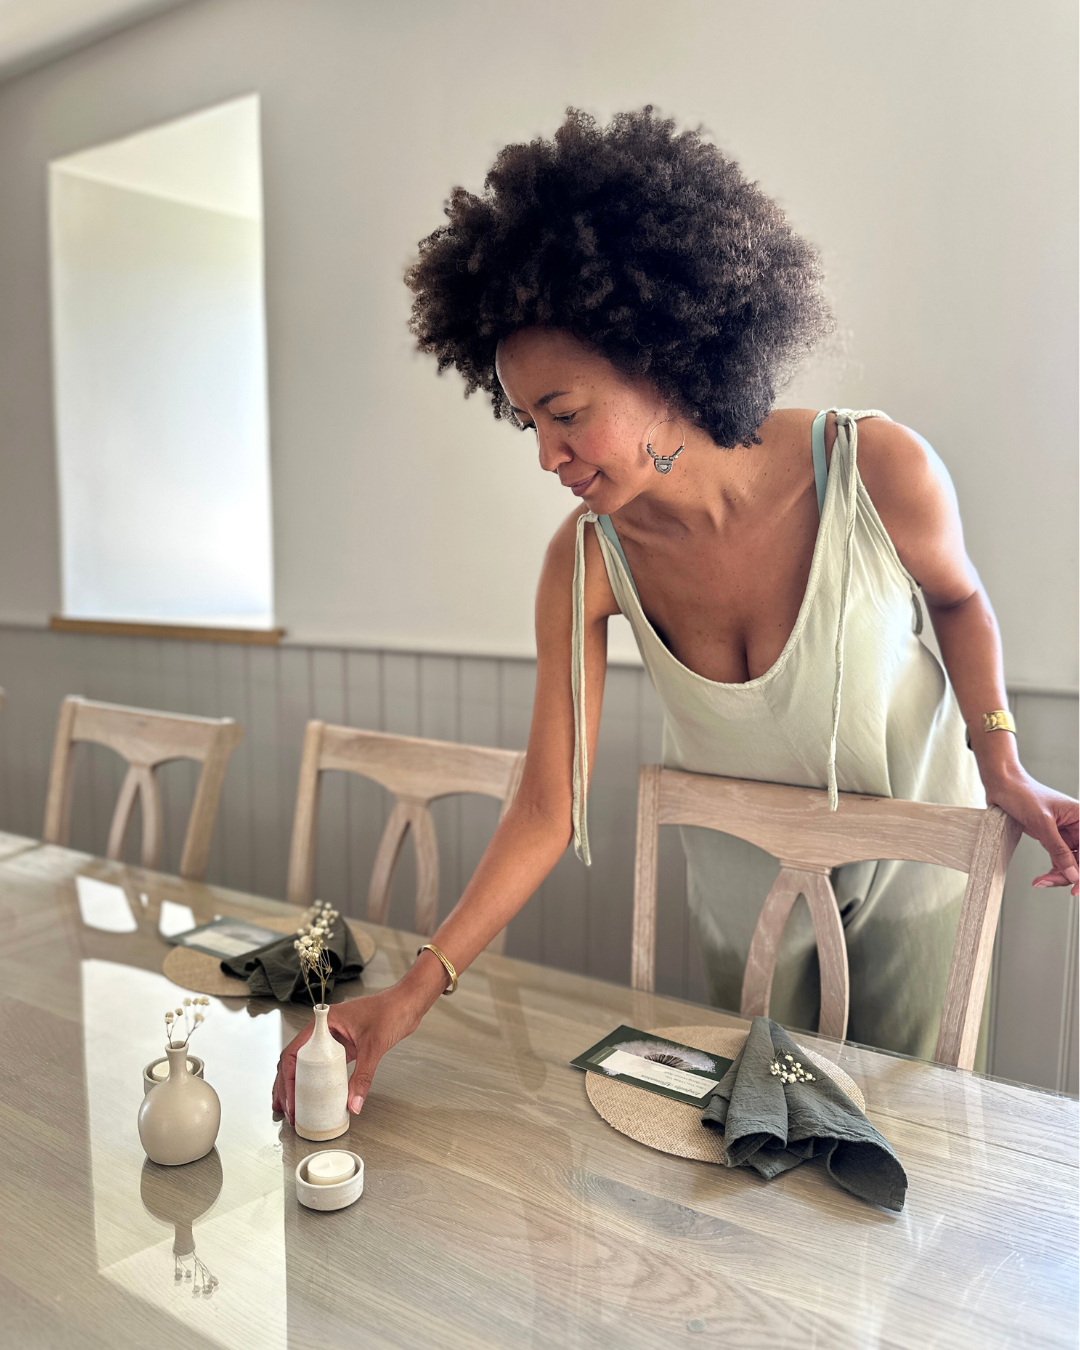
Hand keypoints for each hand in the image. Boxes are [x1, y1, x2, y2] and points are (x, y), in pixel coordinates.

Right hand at [271, 987, 419, 1123]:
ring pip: (306, 1064)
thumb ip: (363, 1077)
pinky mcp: (344, 1046)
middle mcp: (324, 1029)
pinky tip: (315, 1096)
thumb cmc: (391, 1010)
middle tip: (287, 1110)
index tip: (291, 1100)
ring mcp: (333, 1038)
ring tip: (292, 1107)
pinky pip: (324, 1066)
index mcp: (324, 1022)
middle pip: (295, 1060)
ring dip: (297, 1085)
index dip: (288, 1080)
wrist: (408, 1003)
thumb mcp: (374, 1046)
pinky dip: (317, 1081)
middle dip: (286, 1086)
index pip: (295, 1053)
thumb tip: (354, 1103)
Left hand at [984, 767, 1078, 896]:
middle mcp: (1077, 826)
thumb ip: (1058, 849)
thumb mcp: (1041, 823)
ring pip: (1069, 863)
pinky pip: (1058, 859)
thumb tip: (1074, 874)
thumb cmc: (1022, 794)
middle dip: (1067, 875)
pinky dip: (1052, 870)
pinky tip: (1041, 878)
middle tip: (1046, 882)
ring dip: (1058, 875)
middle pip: (1079, 859)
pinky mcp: (1051, 837)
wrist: (1001, 785)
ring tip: (1040, 882)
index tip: (1075, 888)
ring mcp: (1064, 833)